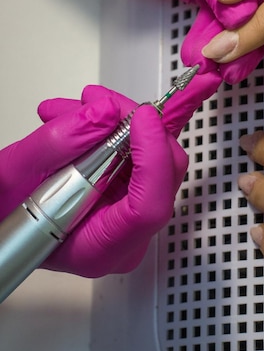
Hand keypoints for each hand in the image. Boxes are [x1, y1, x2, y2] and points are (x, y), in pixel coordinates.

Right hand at [0, 72, 219, 276]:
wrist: (4, 216)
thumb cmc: (6, 215)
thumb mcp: (16, 175)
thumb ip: (58, 143)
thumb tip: (103, 113)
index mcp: (100, 248)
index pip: (149, 207)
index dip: (152, 157)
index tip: (140, 119)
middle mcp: (126, 235)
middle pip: (161, 173)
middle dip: (131, 125)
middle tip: (98, 101)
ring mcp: (132, 212)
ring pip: (154, 155)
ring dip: (118, 120)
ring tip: (71, 111)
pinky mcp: (132, 192)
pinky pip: (141, 151)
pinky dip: (114, 127)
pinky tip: (82, 118)